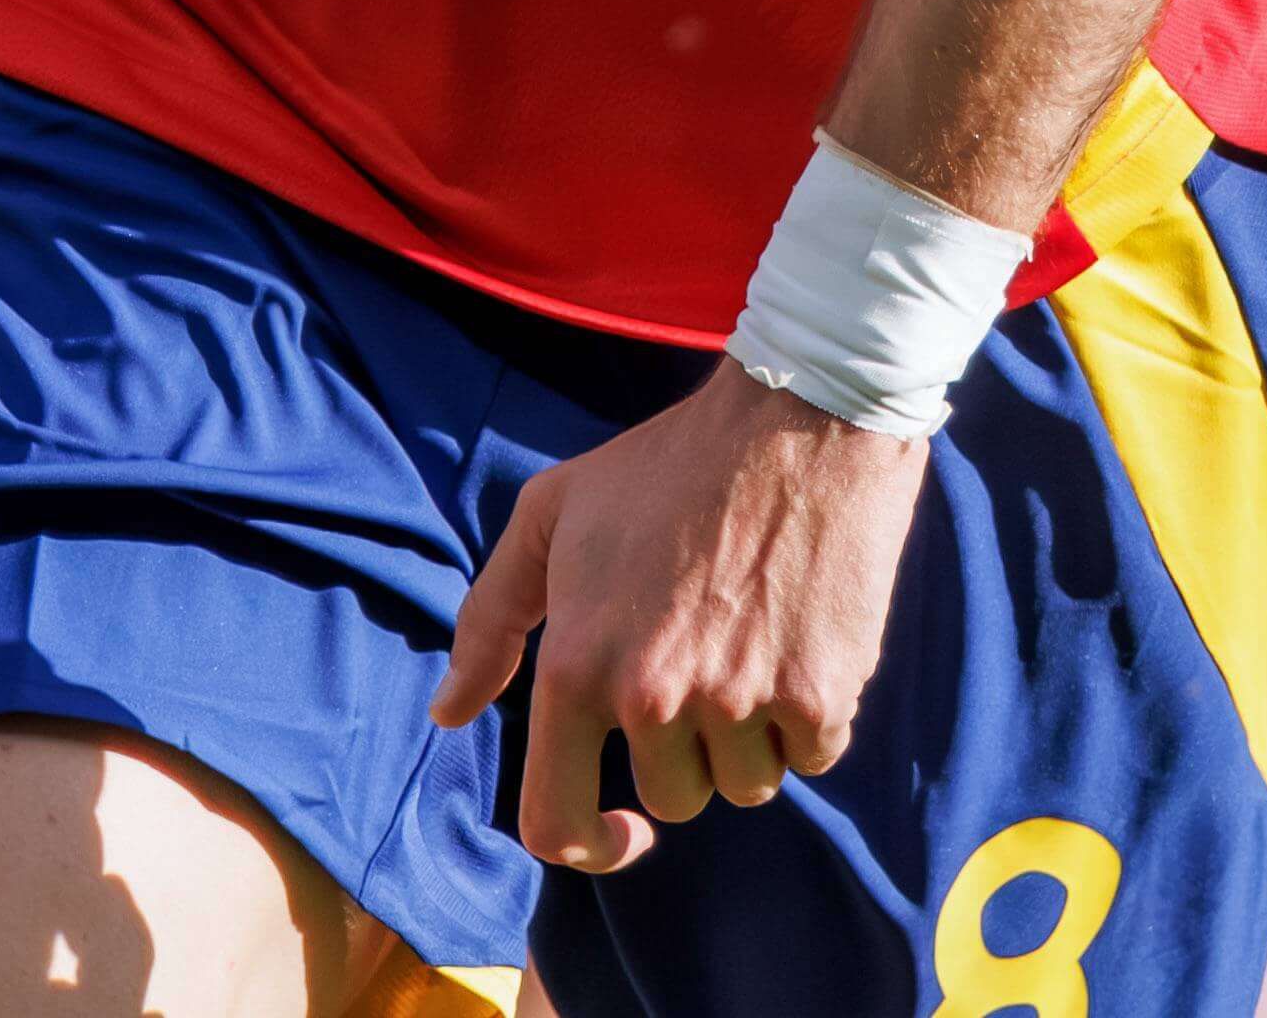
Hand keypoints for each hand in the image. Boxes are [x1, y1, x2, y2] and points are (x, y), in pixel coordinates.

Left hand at [427, 370, 928, 876]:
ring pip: (745, 786)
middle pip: (673, 800)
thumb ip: (489, 621)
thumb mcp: (551, 515)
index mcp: (577, 665)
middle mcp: (652, 697)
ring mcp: (737, 702)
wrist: (798, 422)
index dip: (588, 845)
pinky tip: (799, 642)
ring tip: (751, 643)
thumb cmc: (665, 466)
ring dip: (749, 738)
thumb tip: (447, 715)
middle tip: (700, 659)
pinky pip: (811, 759)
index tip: (620, 826)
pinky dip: (809, 720)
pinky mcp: (819, 697)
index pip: (556, 822)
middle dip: (686, 750)